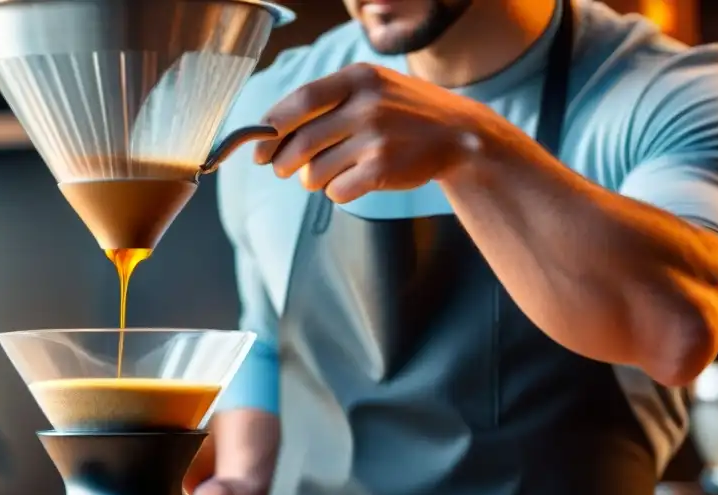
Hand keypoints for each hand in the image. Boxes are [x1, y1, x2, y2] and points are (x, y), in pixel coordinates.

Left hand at [253, 63, 491, 203]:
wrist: (459, 135)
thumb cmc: (403, 113)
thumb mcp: (371, 88)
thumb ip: (326, 102)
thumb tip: (268, 132)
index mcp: (357, 78)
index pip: (299, 102)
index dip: (271, 128)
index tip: (258, 147)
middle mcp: (365, 105)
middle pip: (300, 143)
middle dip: (283, 162)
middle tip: (282, 169)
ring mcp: (375, 138)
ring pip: (315, 172)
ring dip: (313, 179)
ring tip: (328, 173)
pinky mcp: (382, 169)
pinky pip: (337, 192)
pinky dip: (337, 193)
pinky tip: (352, 183)